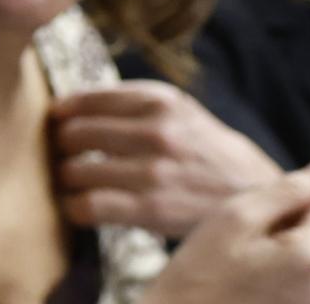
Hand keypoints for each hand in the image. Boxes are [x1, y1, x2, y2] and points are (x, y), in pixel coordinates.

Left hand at [52, 80, 283, 237]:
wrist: (253, 191)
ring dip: (65, 180)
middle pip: (73, 134)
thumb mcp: (178, 109)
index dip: (62, 114)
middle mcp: (156, 131)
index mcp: (159, 100)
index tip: (56, 123)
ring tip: (71, 183)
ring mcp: (152, 171)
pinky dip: (74, 208)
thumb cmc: (203, 149)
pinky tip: (79, 208)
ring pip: (75, 171)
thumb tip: (66, 108)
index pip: (85, 100)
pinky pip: (88, 207)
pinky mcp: (151, 209)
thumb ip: (130, 102)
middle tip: (62, 156)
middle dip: (60, 147)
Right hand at [141, 158, 309, 303]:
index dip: (292, 205)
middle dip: (291, 233)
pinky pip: (304, 291)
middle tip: (243, 247)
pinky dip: (283, 284)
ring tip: (245, 272)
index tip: (254, 222)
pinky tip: (250, 292)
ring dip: (286, 259)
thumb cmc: (199, 276)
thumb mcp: (235, 217)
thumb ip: (289, 189)